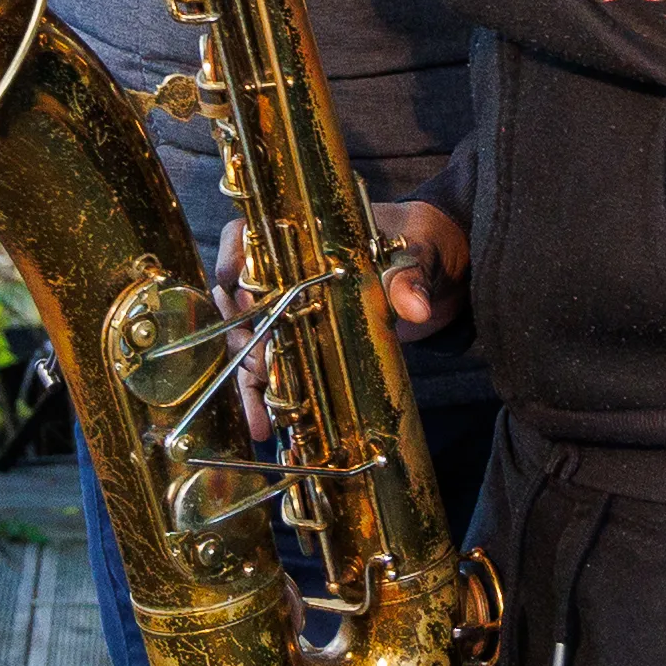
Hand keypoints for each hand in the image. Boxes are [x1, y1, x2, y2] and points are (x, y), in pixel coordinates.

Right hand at [207, 197, 467, 437]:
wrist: (431, 268)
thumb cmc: (414, 245)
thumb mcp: (415, 256)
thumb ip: (410, 279)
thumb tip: (416, 307)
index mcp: (299, 238)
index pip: (241, 239)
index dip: (234, 265)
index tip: (248, 296)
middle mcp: (280, 274)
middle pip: (236, 298)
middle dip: (245, 331)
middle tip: (264, 358)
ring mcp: (285, 312)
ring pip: (246, 340)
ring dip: (249, 373)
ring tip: (263, 411)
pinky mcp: (298, 344)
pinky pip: (268, 370)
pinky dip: (261, 398)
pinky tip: (262, 428)